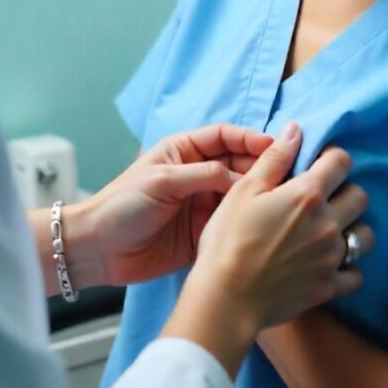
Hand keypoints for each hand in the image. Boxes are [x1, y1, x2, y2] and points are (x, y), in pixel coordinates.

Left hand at [70, 124, 273, 287]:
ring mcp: (202, 203)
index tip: (276, 147)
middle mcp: (197, 174)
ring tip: (284, 200)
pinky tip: (268, 225)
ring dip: (259, 195)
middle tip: (288, 175)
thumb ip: (204, 175)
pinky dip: (249, 222)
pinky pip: (233, 222)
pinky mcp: (204, 232)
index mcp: (184, 151)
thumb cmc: (122, 205)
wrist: (98, 250)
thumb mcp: (163, 181)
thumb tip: (243, 179)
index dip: (251, 139)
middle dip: (262, 167)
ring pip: (240, 194)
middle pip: (238, 164)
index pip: (225, 137)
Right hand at [195, 125, 371, 327]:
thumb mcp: (244, 191)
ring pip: (366, 236)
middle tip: (322, 200)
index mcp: (308, 194)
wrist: (226, 298)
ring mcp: (331, 257)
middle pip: (360, 197)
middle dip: (345, 192)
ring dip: (353, 229)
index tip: (318, 166)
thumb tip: (296, 130)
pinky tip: (328, 265)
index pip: (342, 162)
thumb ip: (274, 158)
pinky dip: (347, 268)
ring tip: (329, 232)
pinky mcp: (328, 287)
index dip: (332, 159)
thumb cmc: (228, 240)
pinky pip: (356, 274)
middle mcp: (328, 223)